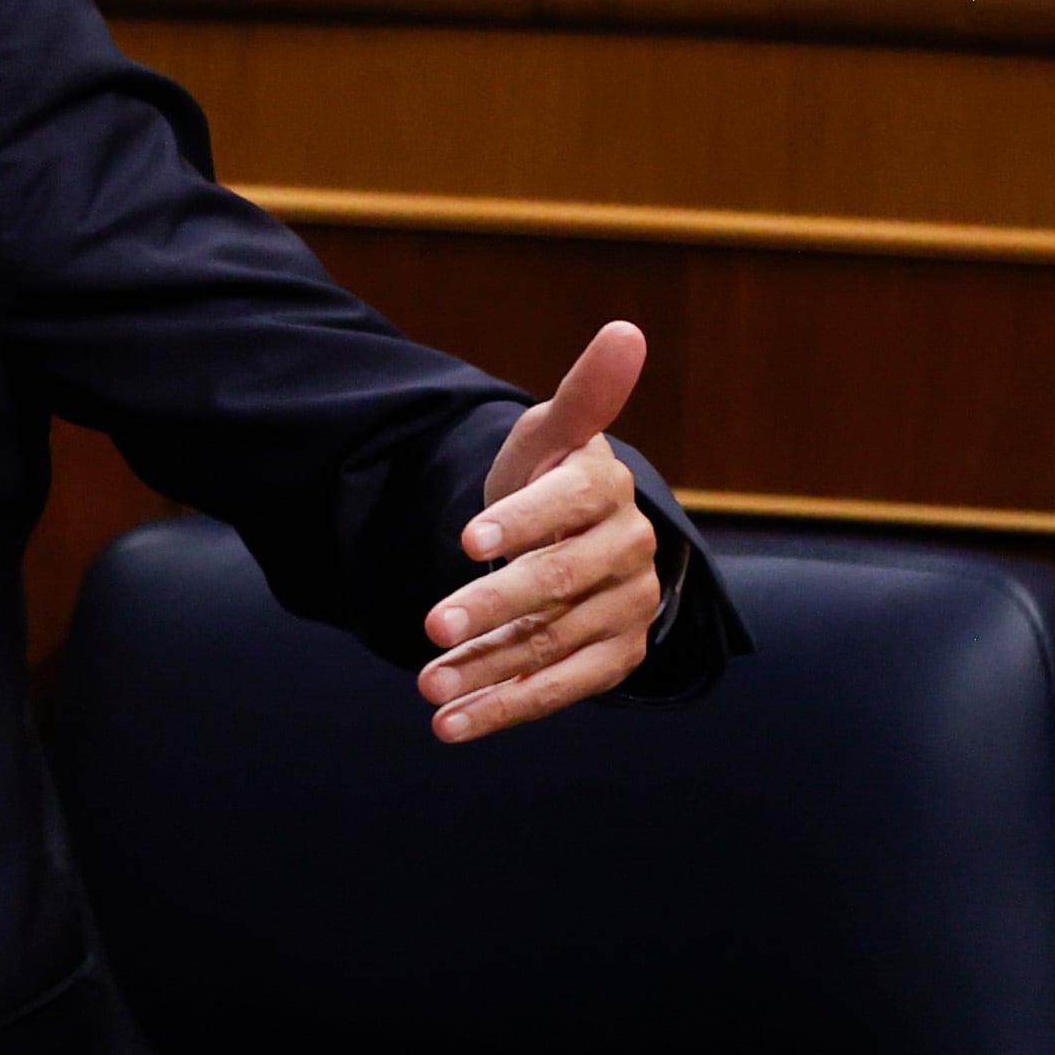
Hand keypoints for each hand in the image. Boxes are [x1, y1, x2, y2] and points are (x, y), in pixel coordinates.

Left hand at [418, 320, 666, 743]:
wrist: (568, 537)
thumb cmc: (547, 479)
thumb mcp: (551, 435)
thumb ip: (582, 394)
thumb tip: (626, 329)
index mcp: (606, 490)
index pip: (569, 503)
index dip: (521, 521)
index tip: (465, 538)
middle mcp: (628, 553)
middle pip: (559, 582)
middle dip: (492, 605)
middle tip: (429, 624)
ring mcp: (626, 611)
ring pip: (553, 643)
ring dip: (487, 669)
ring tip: (426, 687)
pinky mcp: (615, 659)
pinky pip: (560, 691)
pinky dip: (504, 709)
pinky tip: (450, 725)